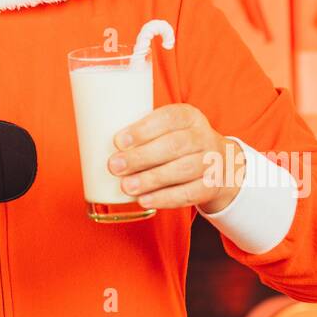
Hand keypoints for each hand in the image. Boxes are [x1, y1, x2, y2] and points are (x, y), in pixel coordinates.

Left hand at [108, 103, 244, 211]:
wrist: (218, 163)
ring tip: (126, 186)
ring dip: (151, 179)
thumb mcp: (167, 128)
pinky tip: (145, 200)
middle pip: (175, 145)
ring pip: (183, 170)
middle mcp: (204, 136)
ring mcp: (212, 162)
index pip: (169, 118)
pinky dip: (165, 198)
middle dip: (141, 157)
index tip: (118, 141)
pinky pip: (189, 194)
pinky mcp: (212, 186)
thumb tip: (98, 142)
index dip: (143, 129)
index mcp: (189, 116)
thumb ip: (142, 132)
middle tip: (114, 166)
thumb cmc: (177, 142)